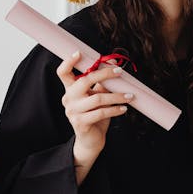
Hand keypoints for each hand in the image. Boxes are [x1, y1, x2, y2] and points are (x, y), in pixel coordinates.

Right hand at [57, 52, 131, 184]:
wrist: (91, 141)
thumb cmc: (95, 115)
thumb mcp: (98, 96)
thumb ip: (102, 82)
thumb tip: (113, 63)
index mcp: (70, 90)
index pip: (62, 73)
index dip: (68, 62)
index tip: (79, 52)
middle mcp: (68, 99)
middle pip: (84, 81)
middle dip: (103, 74)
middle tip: (119, 72)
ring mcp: (72, 112)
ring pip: (97, 98)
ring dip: (116, 96)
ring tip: (129, 95)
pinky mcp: (80, 123)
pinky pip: (101, 112)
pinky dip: (115, 109)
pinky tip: (124, 108)